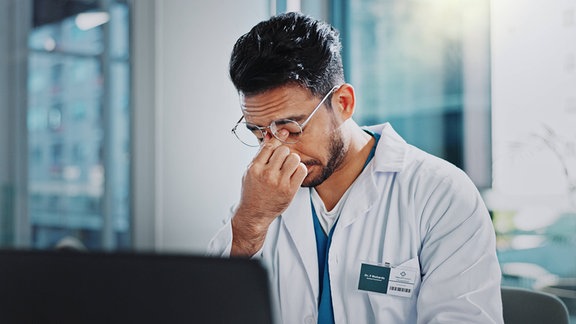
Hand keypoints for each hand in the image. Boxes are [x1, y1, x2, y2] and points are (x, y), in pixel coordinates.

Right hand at [231, 131, 307, 255]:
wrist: (254, 213)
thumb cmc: (252, 190)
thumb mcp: (250, 171)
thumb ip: (260, 153)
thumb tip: (270, 134)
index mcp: (255, 168)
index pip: (270, 146)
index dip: (278, 138)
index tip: (284, 133)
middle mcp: (267, 175)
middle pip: (284, 150)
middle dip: (285, 153)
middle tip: (282, 160)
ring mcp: (279, 183)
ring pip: (294, 158)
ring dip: (293, 160)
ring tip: (288, 167)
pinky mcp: (290, 191)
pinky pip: (302, 170)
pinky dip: (300, 170)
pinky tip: (293, 174)